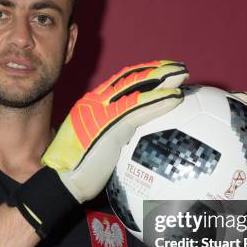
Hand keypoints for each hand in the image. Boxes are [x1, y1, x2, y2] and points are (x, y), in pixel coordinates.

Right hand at [43, 60, 187, 202]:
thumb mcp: (96, 142)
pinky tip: (176, 98)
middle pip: (131, 77)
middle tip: (178, 67)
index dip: (143, 72)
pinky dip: (160, 101)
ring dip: (163, 79)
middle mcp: (96, 101)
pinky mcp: (112, 124)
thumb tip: (131, 133)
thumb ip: (112, 130)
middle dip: (157, 69)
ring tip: (182, 75)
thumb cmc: (79, 167)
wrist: (64, 179)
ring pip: (138, 88)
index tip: (161, 70)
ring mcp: (103, 110)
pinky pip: (141, 108)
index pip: (121, 80)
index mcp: (92, 103)